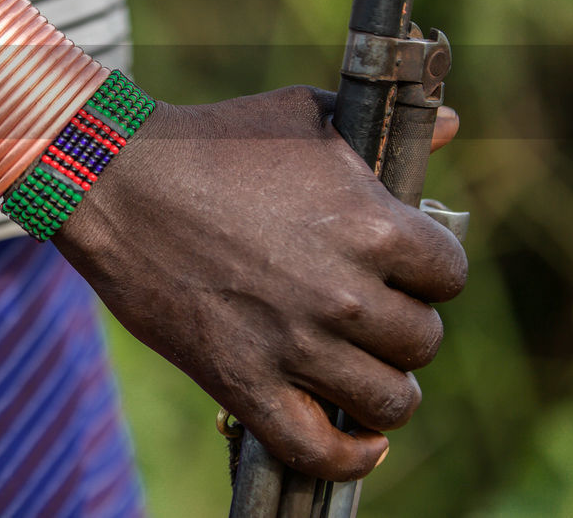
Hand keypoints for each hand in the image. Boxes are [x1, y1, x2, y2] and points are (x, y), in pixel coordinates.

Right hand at [55, 86, 467, 481]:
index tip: (402, 270)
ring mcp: (294, 345)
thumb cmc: (214, 140)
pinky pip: (318, 450)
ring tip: (362, 369)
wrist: (118, 181)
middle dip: (401, 325)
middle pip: (422, 342)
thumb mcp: (306, 116)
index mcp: (372, 226)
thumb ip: (387, 132)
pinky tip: (360, 440)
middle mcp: (345, 294)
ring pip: (388, 401)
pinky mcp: (243, 383)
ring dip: (382, 387)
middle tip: (367, 311)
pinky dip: (350, 457)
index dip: (428, 272)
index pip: (450, 276)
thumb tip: (454, 126)